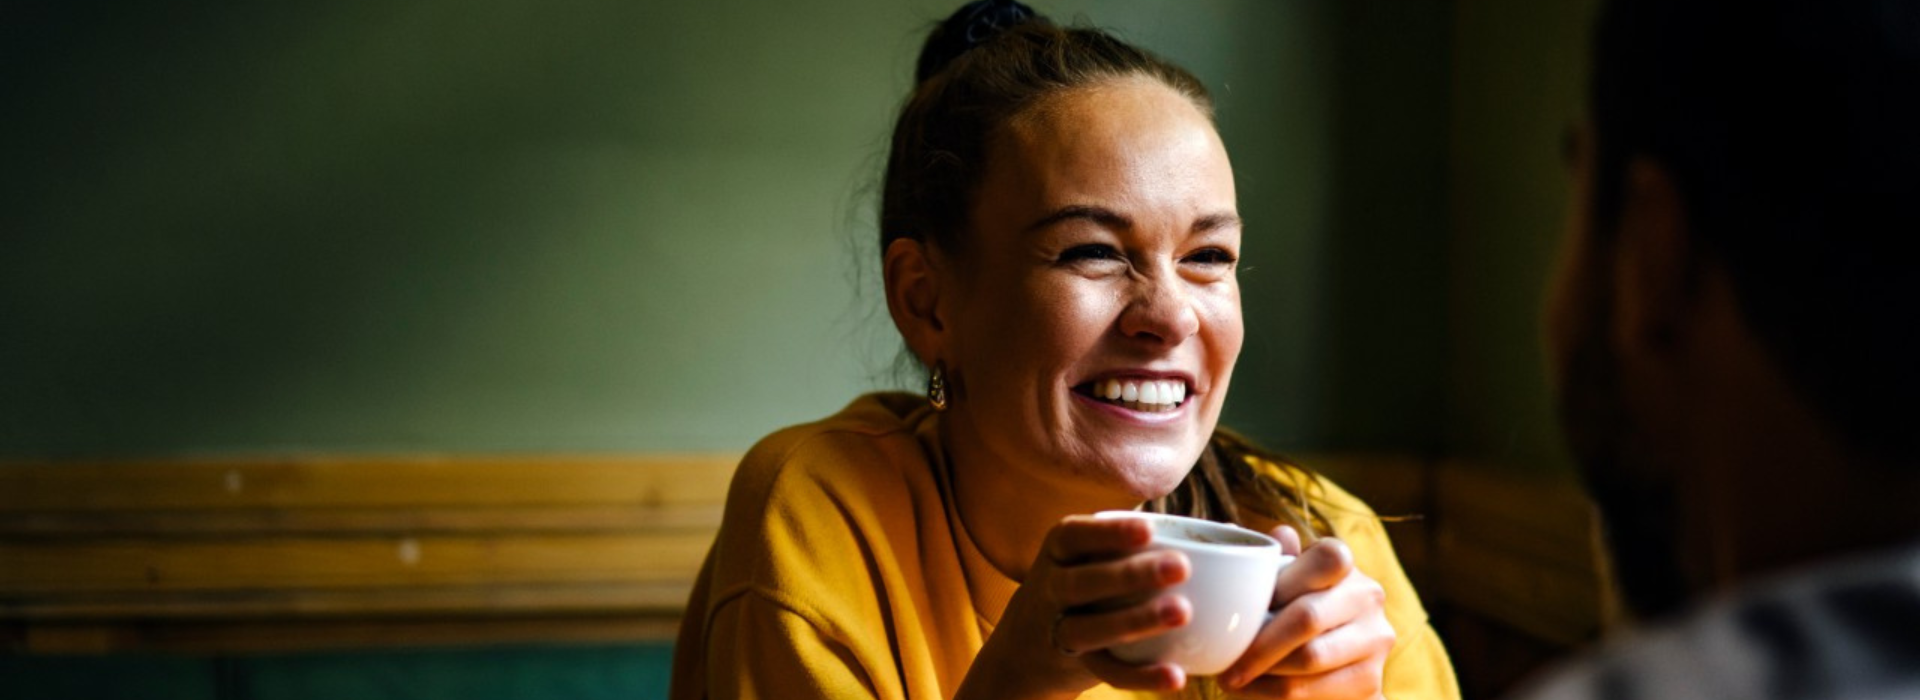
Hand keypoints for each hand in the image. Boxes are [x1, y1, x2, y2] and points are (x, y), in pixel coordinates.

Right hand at [956, 515, 1196, 698]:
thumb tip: (1225, 532)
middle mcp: (1051, 588)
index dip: (1109, 532)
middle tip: (1181, 567)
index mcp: (1058, 551)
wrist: (1025, 646)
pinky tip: (1176, 676)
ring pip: (1091, 628)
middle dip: (1130, 575)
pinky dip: (1141, 676)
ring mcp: (1059, 630)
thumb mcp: (1088, 556)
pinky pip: (1108, 672)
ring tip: (1183, 613)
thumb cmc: (1081, 583)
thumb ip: (1135, 541)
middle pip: (1082, 582)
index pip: (1074, 535)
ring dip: (1136, 621)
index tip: (1149, 529)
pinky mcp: (1076, 666)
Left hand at [1217, 527, 1394, 698]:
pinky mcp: (1372, 680)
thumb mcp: (1278, 579)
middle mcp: (1367, 595)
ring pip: (1310, 658)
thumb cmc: (1290, 606)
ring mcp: (1376, 639)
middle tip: (1223, 668)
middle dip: (1259, 645)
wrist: (1332, 661)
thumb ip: (1268, 559)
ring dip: (1264, 674)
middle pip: (1308, 617)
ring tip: (1232, 681)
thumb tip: (1251, 530)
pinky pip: (1317, 691)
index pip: (1324, 559)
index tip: (1242, 610)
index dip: (1280, 585)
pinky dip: (1277, 695)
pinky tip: (1254, 693)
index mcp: (1343, 561)